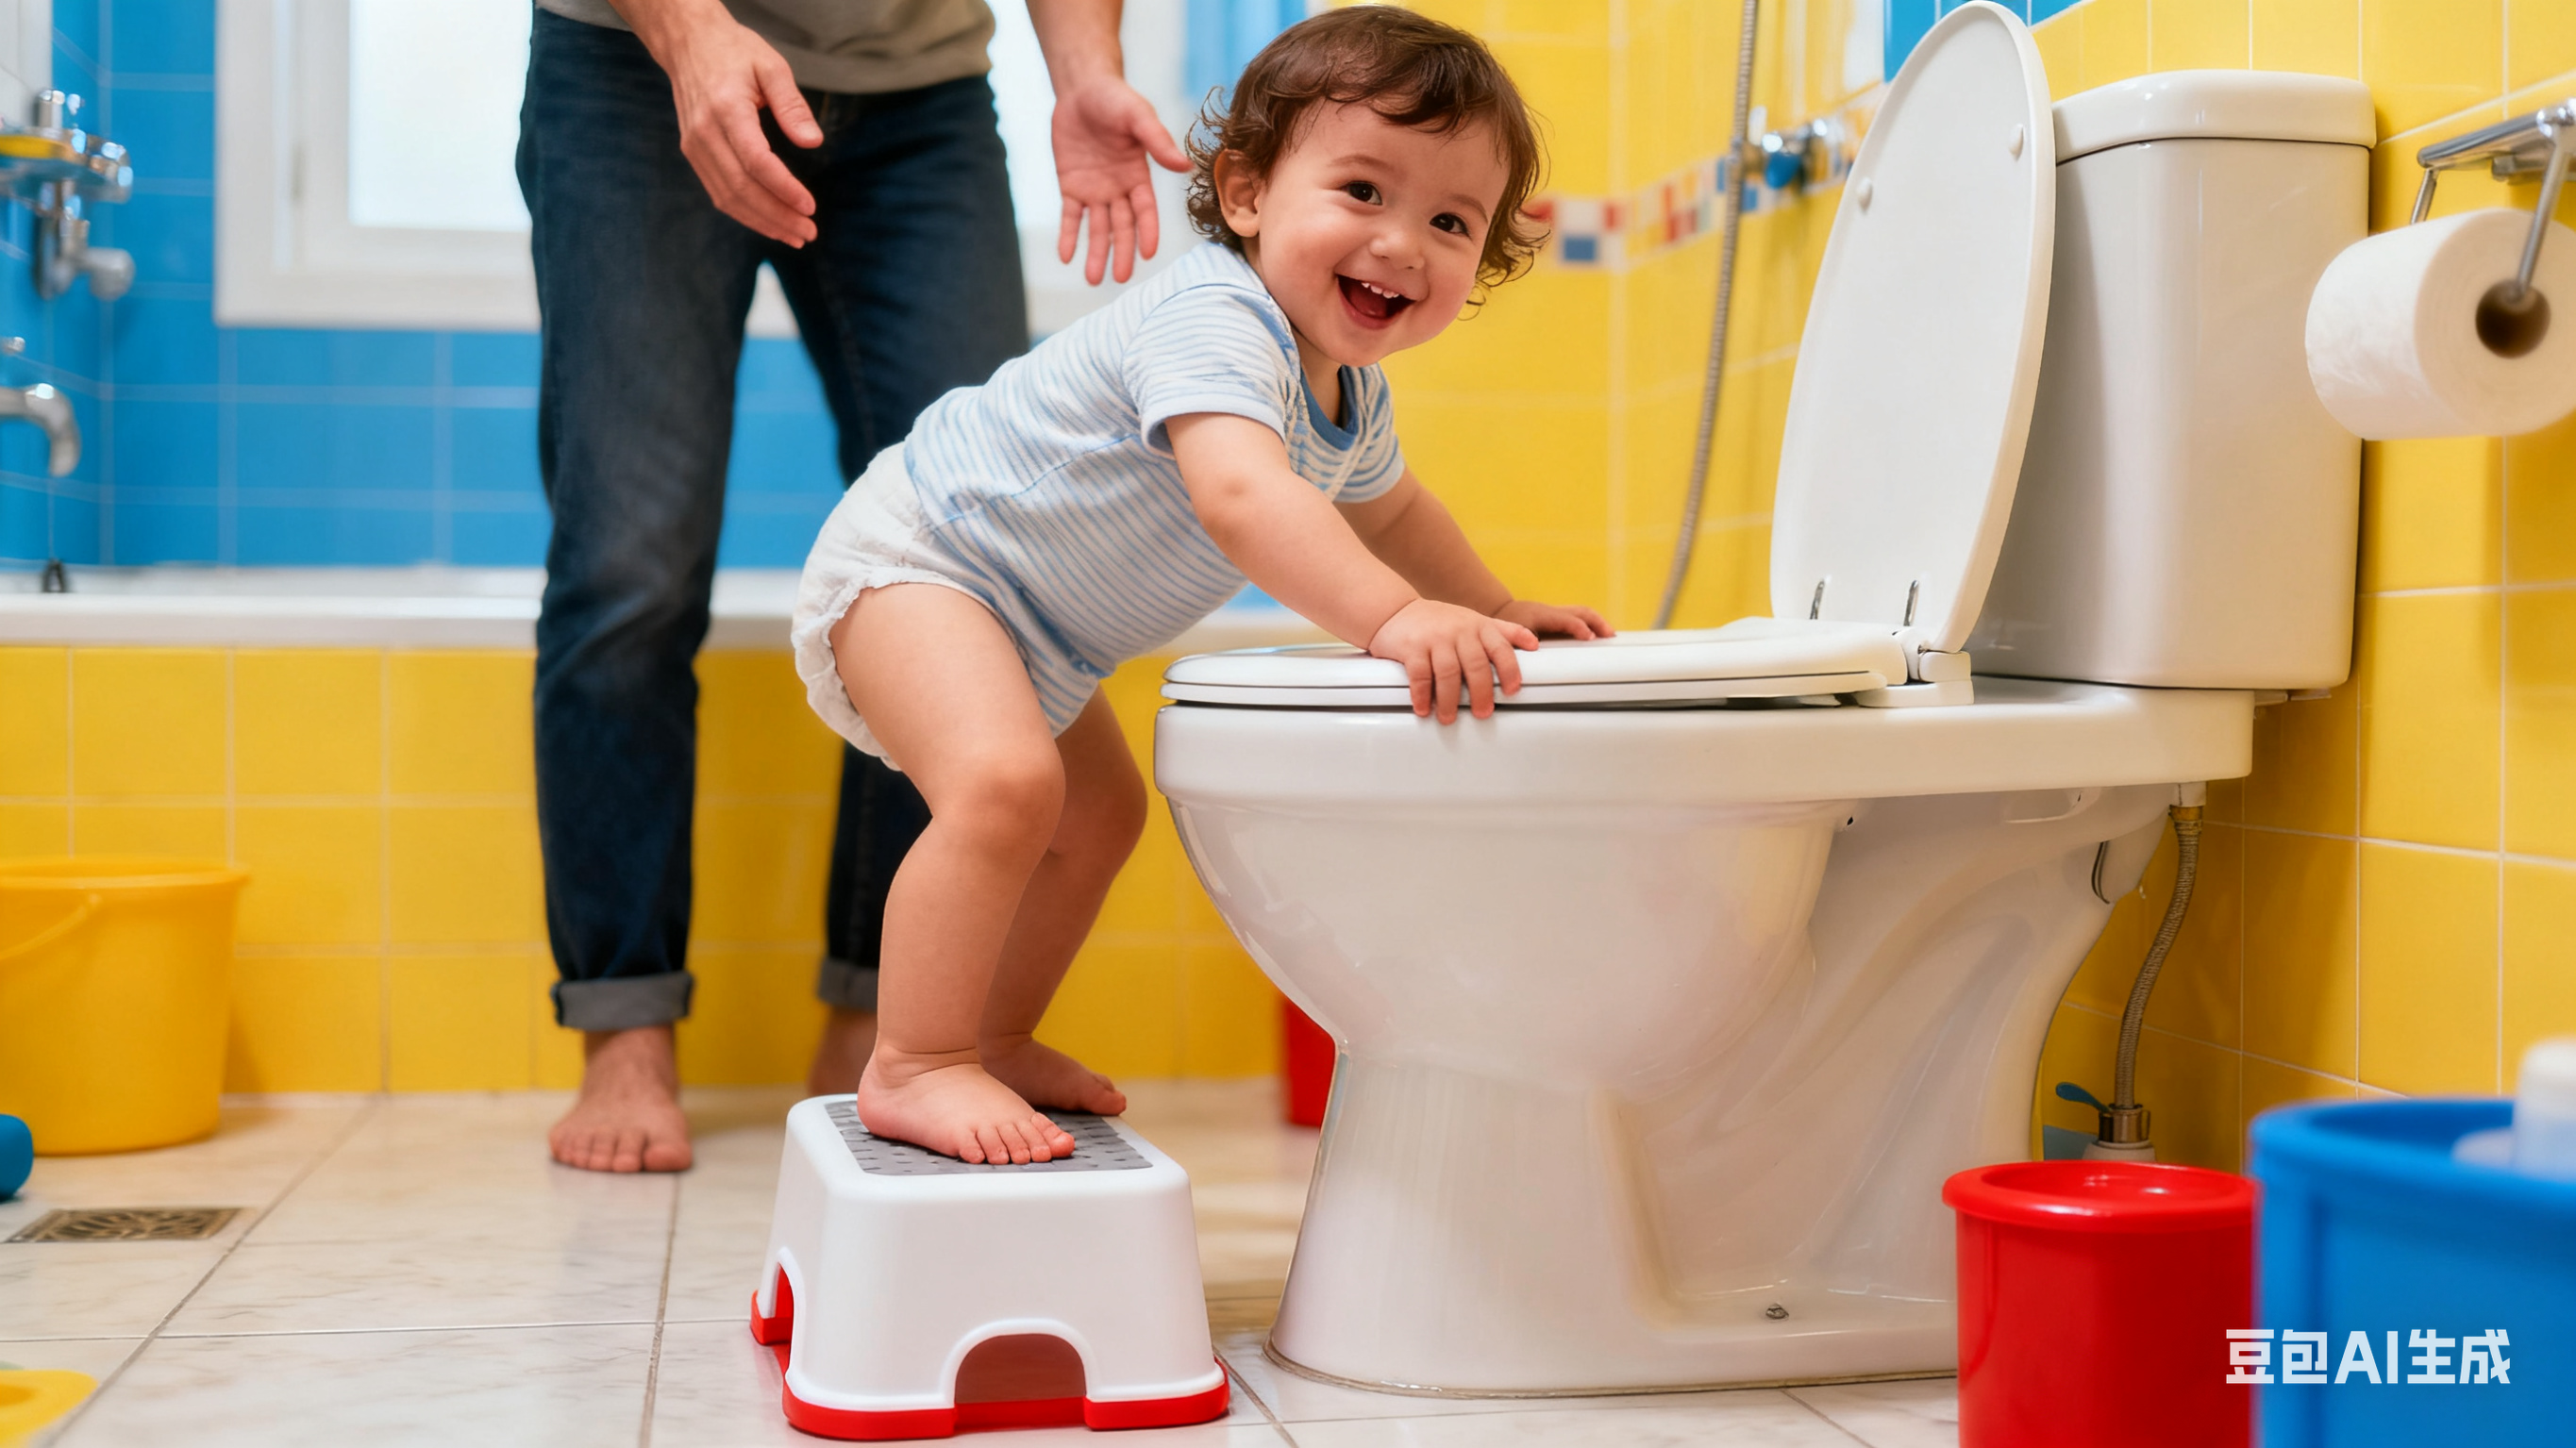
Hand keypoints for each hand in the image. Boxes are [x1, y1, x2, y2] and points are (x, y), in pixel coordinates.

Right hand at [643, 7, 822, 244]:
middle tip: (809, 232)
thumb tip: (813, 142)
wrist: (688, 44)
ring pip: (728, 197)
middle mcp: (704, 133)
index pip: (755, 161)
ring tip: (795, 235)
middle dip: (777, 216)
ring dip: (762, 222)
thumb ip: (792, 105)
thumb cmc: (734, 51)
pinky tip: (770, 222)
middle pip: (742, 188)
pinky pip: (719, 192)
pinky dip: (745, 213)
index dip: (783, 189)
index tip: (810, 206)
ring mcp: (694, 146)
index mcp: (726, 109)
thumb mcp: (771, 66)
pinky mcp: (693, 153)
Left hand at [1051, 77, 1187, 284]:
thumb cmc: (1116, 99)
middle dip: (1121, 252)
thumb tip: (1184, 166)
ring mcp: (1095, 189)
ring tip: (1094, 279)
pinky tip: (1066, 256)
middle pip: (1121, 227)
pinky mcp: (1071, 185)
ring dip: (1096, 252)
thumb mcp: (1138, 117)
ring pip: (1096, 228)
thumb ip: (1158, 142)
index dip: (1147, 232)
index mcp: (1139, 176)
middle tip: (1121, 278)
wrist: (1082, 88)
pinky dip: (1068, 235)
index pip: (1145, 211)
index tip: (1148, 254)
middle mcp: (1119, 189)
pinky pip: (1070, 216)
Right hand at [1367, 600, 1539, 722]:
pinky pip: (1420, 675)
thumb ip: (1503, 631)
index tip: (1512, 691)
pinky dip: (1422, 695)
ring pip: (1448, 673)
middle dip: (1481, 693)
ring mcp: (1435, 638)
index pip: (1500, 648)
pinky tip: (1423, 708)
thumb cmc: (1439, 621)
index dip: (1509, 670)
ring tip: (1448, 717)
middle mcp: (1459, 631)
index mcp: (1478, 626)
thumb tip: (1533, 644)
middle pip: (1476, 665)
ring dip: (1449, 700)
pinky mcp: (1411, 647)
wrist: (1395, 610)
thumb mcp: (1474, 620)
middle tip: (1482, 712)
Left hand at [1496, 599, 1613, 640]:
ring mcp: (1555, 613)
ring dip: (1598, 623)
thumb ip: (1523, 646)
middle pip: (1581, 611)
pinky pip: (1578, 618)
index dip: (1579, 628)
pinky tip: (1596, 638)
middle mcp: (1551, 611)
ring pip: (1582, 613)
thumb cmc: (1503, 626)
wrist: (1497, 612)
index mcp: (1542, 615)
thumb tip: (1535, 654)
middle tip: (1610, 637)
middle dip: (1598, 623)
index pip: (1566, 619)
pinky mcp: (1556, 618)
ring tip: (1609, 636)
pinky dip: (1590, 625)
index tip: (1591, 638)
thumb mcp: (1510, 637)